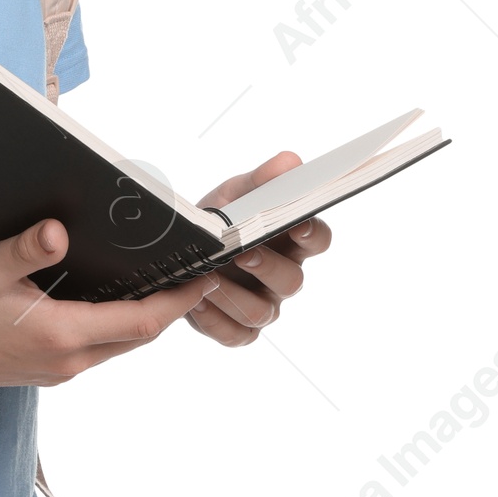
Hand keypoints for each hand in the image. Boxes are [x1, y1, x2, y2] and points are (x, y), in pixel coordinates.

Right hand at [0, 218, 221, 387]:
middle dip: (169, 310)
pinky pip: (96, 350)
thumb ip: (25, 249)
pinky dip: (115, 329)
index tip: (205, 280)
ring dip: (142, 320)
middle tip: (193, 279)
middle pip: (138, 337)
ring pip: (117, 346)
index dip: (179, 302)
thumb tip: (56, 232)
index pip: (142, 322)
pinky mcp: (46, 372)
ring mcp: (58, 371)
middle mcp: (69, 361)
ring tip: (160, 289)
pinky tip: (109, 307)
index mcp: (63, 335)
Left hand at [187, 150, 332, 346]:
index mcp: (290, 241)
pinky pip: (237, 335)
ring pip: (262, 312)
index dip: (311, 233)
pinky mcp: (238, 329)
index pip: (317, 239)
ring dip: (234, 296)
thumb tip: (289, 162)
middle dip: (268, 267)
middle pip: (292, 280)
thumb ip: (261, 180)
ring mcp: (263, 304)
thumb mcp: (234, 194)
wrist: (180, 248)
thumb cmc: (219, 219)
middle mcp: (282, 276)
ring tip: (208, 277)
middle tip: (242, 253)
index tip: (296, 223)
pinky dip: (215, 321)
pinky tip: (195, 302)